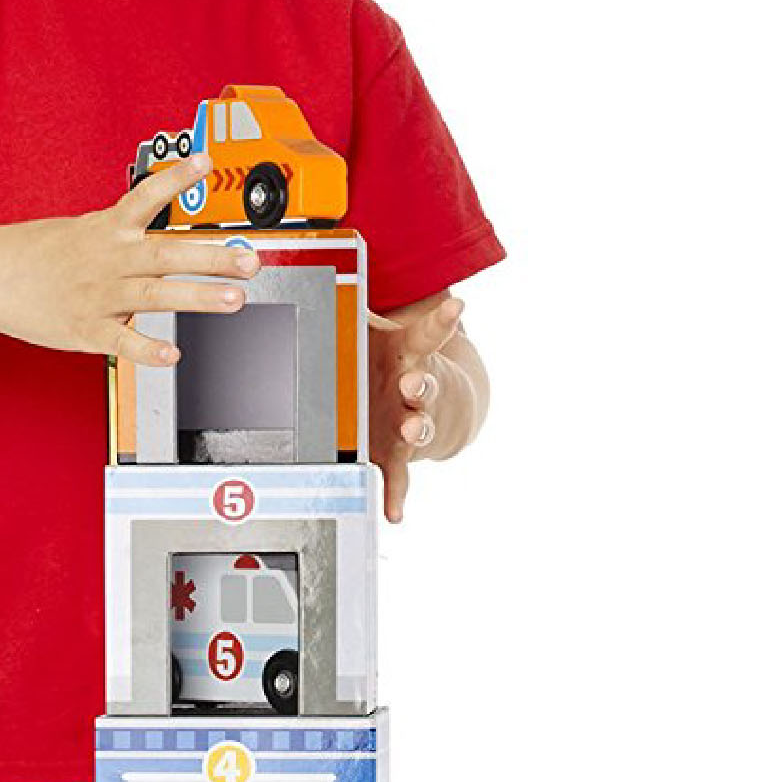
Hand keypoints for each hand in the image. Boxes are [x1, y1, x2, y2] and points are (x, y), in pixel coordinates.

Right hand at [0, 170, 263, 367]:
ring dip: (197, 297)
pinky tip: (173, 355)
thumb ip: (128, 233)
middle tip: (249, 259)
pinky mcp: (85, 328)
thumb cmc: (40, 254)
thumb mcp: (85, 229)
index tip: (206, 160)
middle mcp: (109, 258)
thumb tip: (167, 229)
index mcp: (109, 229)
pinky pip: (122, 341)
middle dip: (213, 256)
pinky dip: (147, 349)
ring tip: (234, 299)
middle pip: (167, 253)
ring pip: (154, 295)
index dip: (176, 177)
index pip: (147, 196)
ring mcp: (99, 294)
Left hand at [366, 291, 480, 522]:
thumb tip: (324, 268)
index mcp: (410, 355)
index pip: (429, 334)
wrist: (422, 400)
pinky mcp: (397, 453)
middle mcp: (415, 388)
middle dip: (421, 384)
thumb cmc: (391, 359)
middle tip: (414, 381)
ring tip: (412, 430)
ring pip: (419, 427)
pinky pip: (398, 477)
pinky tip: (394, 513)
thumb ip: (353, 308)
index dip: (443, 321)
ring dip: (416, 429)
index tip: (456, 307)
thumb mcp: (376, 331)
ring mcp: (410, 421)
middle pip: (425, 385)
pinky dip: (396, 496)